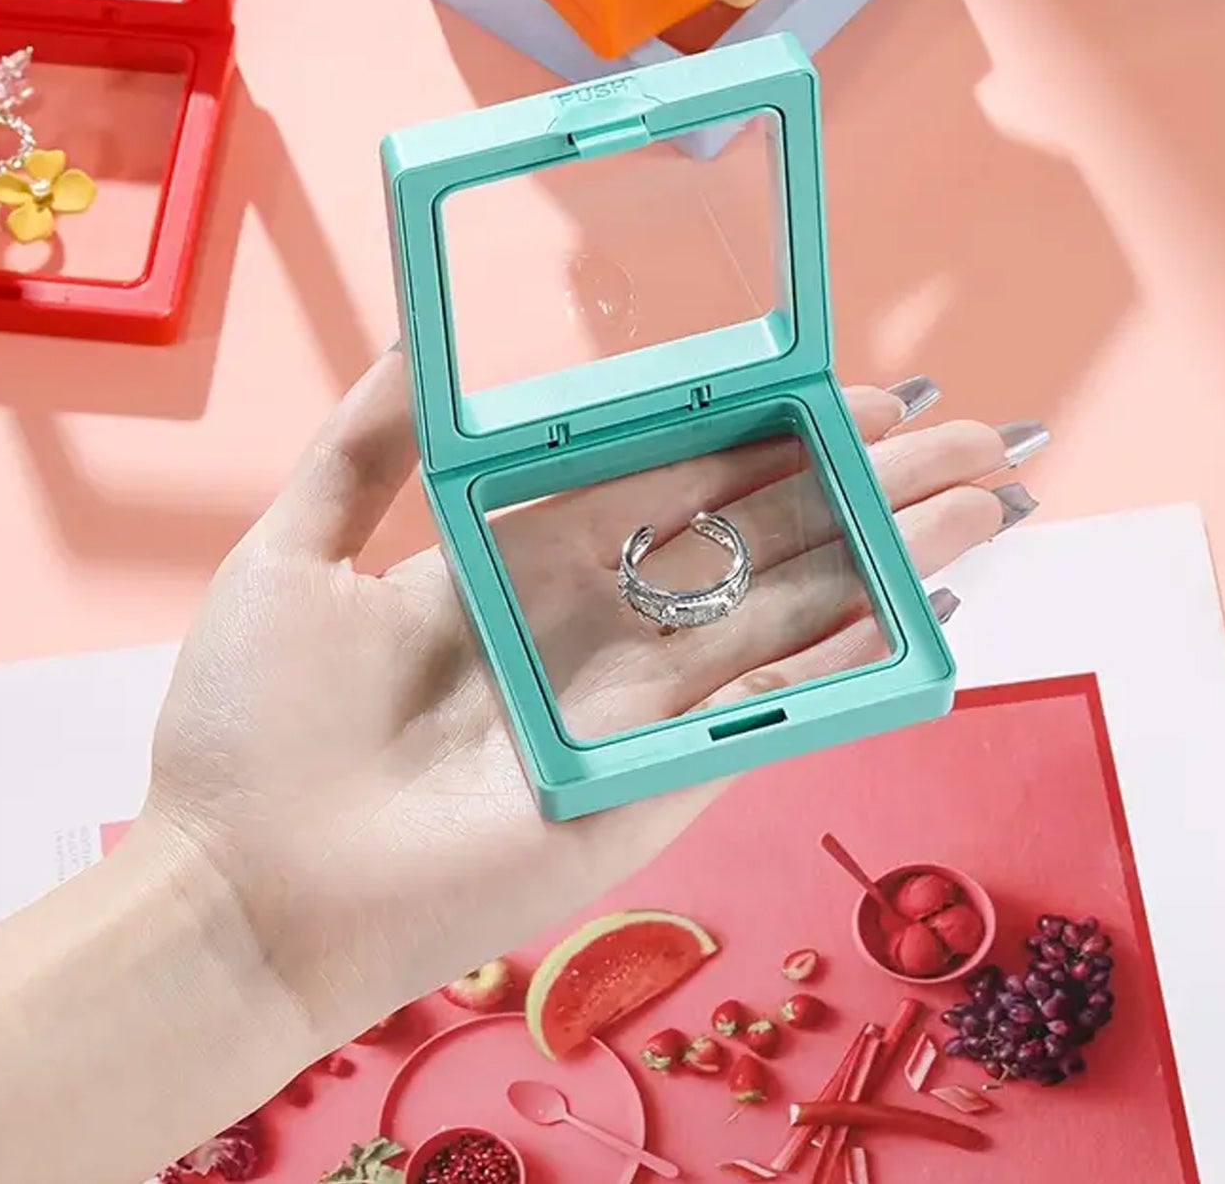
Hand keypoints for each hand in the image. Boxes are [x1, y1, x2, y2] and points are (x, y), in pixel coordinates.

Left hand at [144, 351, 1035, 1059]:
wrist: (236, 890)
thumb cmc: (250, 727)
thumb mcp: (299, 552)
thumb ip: (367, 446)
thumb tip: (408, 334)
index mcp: (525, 562)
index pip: (676, 479)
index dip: (765, 433)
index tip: (847, 386)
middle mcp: (599, 626)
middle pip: (759, 538)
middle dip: (866, 483)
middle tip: (969, 433)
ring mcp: (639, 706)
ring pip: (790, 611)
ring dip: (893, 556)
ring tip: (988, 496)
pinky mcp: (657, 785)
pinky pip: (771, 713)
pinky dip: (854, 663)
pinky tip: (932, 608)